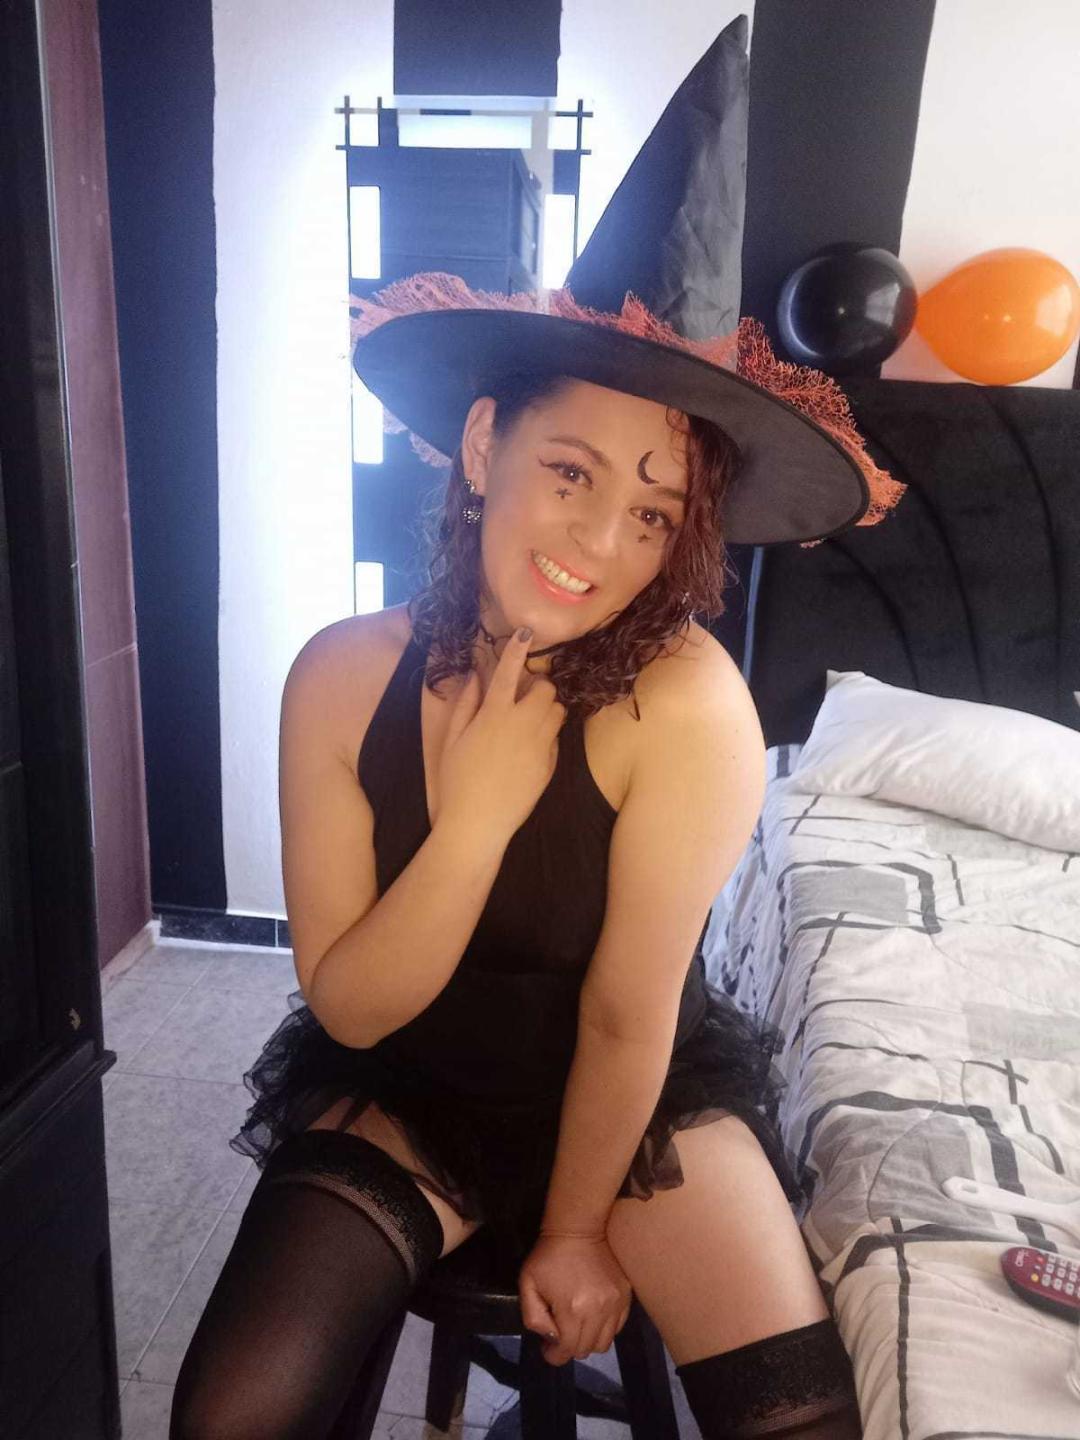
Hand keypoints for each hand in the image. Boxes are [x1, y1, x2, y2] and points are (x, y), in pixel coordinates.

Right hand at [433, 628, 566, 839]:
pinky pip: (557, 738)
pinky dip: (547, 735)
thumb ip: (465, 704)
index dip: (517, 649)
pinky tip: (528, 749)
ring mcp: (540, 744)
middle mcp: (521, 724)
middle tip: (521, 699)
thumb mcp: (452, 740)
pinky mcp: (551, 765)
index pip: (508, 671)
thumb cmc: (456, 781)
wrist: (478, 824)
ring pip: (557, 711)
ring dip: (546, 709)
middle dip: (536, 688)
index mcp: (493, 714)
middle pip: (545, 688)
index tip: (526, 632)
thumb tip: (475, 677)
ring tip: (527, 722)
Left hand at [518, 1234, 632, 1366]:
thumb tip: (550, 1338)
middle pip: (586, 1350)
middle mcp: (599, 1311)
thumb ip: (534, 1318)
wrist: (578, 1228)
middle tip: (560, 1332)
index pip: (567, 1352)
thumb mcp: (528, 1285)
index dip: (553, 1355)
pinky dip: (604, 1328)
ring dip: (588, 1340)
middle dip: (569, 1347)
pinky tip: (592, 1314)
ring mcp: (616, 1304)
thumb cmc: (548, 1256)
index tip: (547, 1346)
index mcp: (573, 1310)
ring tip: (577, 1325)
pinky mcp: (626, 1296)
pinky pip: (617, 1327)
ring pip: (604, 1343)